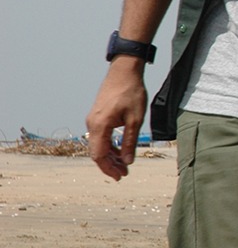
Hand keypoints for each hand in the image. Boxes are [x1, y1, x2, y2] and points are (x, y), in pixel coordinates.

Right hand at [86, 59, 149, 180]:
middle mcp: (92, 124)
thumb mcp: (136, 119)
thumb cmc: (132, 92)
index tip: (121, 176)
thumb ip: (130, 141)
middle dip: (109, 165)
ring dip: (110, 156)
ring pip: (98, 144)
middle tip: (124, 174)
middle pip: (96, 152)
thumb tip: (128, 161)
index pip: (99, 155)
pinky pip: (100, 136)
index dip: (109, 168)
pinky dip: (109, 146)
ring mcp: (93, 119)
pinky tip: (120, 151)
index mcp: (100, 125)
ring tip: (124, 165)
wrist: (124, 71)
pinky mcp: (97, 116)